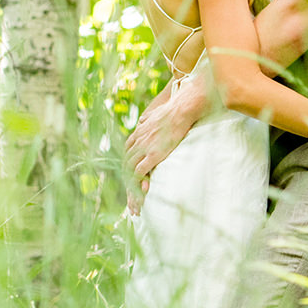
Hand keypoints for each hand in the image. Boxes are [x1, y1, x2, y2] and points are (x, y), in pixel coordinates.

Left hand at [126, 77, 207, 197]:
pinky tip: (142, 190)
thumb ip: (146, 119)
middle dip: (127, 178)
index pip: (127, 152)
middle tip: (129, 191)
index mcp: (138, 133)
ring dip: (131, 184)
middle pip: (126, 163)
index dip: (128, 164)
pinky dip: (139, 182)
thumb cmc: (172, 110)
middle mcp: (138, 141)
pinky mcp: (153, 155)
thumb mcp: (153, 113)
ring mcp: (144, 148)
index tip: (130, 174)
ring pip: (131, 170)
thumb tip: (142, 119)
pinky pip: (140, 172)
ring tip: (135, 197)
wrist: (180, 109)